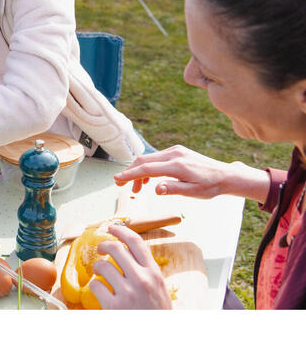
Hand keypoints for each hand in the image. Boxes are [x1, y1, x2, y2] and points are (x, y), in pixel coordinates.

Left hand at [88, 224, 172, 309]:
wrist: (158, 339)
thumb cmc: (157, 313)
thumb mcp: (159, 289)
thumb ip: (146, 271)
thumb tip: (128, 251)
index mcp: (154, 273)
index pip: (136, 242)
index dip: (121, 231)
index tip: (111, 227)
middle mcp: (142, 279)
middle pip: (115, 249)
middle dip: (103, 246)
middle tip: (100, 250)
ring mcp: (127, 292)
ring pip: (102, 266)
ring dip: (97, 268)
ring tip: (101, 275)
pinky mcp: (114, 306)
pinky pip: (95, 285)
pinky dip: (95, 287)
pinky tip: (101, 292)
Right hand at [113, 144, 269, 201]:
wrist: (225, 175)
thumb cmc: (210, 186)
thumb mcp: (194, 192)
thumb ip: (173, 189)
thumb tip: (156, 189)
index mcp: (177, 165)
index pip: (147, 168)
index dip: (130, 174)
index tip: (117, 180)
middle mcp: (174, 154)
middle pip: (143, 160)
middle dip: (130, 172)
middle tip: (121, 185)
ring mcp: (175, 150)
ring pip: (148, 158)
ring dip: (139, 170)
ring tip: (137, 187)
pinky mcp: (177, 151)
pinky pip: (156, 157)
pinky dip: (148, 166)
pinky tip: (148, 178)